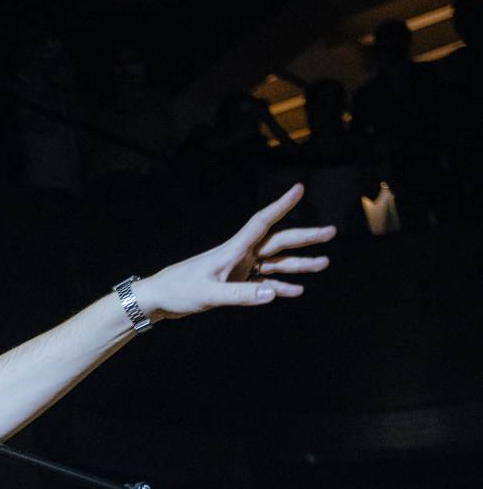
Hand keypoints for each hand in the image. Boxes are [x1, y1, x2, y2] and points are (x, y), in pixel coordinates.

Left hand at [134, 184, 333, 321]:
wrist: (157, 299)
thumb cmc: (178, 291)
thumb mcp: (209, 295)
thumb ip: (241, 296)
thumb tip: (274, 294)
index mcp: (232, 250)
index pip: (262, 222)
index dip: (281, 205)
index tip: (299, 188)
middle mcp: (239, 255)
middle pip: (278, 241)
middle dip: (305, 237)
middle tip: (331, 232)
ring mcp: (238, 269)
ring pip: (275, 263)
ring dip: (298, 264)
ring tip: (324, 263)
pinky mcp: (234, 283)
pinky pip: (263, 282)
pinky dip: (279, 286)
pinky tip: (296, 290)